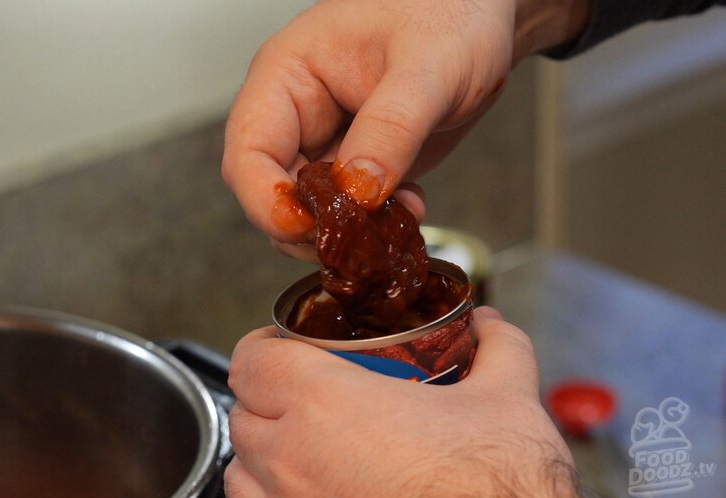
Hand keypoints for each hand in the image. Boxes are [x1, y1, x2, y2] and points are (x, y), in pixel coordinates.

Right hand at [221, 0, 588, 257]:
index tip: (310, 227)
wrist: (484, 15)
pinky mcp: (356, 163)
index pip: (248, 153)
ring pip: (308, 211)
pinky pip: (347, 211)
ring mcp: (326, 142)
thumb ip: (391, 129)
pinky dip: (372, 227)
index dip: (268, 200)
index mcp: (287, 77)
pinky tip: (408, 210)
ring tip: (395, 221)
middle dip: (310, 227)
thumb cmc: (449, 13)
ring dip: (346, 232)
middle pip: (271, 194)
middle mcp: (296, 114)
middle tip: (359, 240)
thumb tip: (358, 192)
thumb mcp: (426, 68)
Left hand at [225, 307, 582, 497]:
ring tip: (304, 446)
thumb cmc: (496, 486)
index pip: (252, 360)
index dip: (264, 346)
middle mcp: (292, 459)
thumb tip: (487, 326)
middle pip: (244, 412)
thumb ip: (496, 347)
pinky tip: (314, 492)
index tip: (285, 347)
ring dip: (264, 452)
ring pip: (241, 472)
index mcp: (326, 404)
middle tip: (306, 394)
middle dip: (268, 397)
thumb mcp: (506, 399)